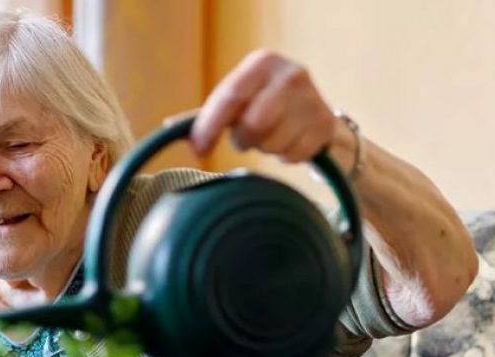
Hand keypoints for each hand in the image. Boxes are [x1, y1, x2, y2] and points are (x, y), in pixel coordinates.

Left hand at [185, 49, 336, 162]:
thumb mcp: (238, 99)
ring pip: (272, 143)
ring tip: (270, 135)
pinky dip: (284, 156)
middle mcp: (291, 74)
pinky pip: (291, 156)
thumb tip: (169, 128)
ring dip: (264, 148)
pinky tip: (288, 141)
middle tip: (245, 138)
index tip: (198, 149)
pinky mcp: (325, 125)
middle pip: (254, 123)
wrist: (315, 112)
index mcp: (263, 62)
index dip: (210, 125)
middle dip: (244, 139)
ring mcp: (313, 99)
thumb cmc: (264, 105)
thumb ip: (206, 114)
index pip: (231, 95)